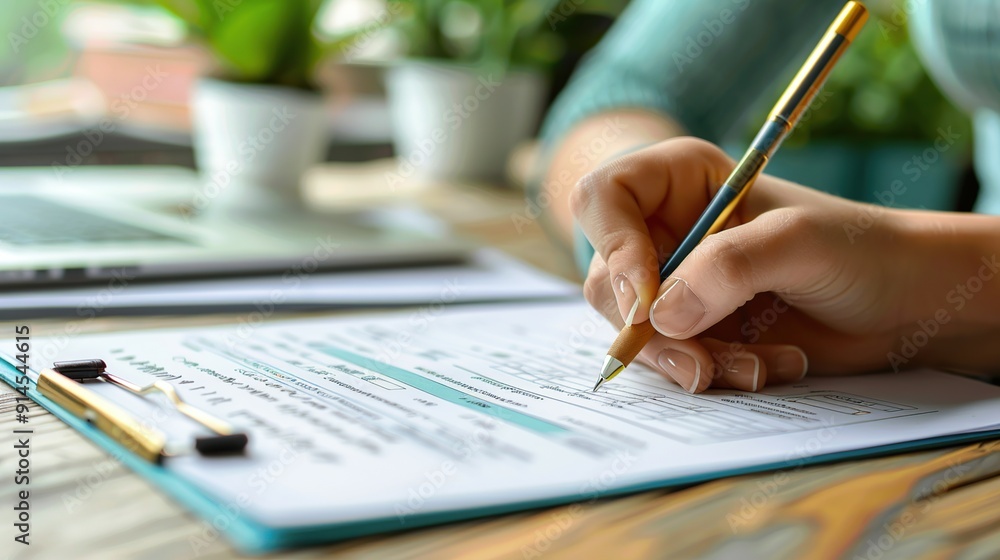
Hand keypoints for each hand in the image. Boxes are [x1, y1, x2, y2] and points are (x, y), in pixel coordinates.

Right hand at [571, 137, 935, 392]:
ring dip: (689, 359)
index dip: (613, 247)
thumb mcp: (798, 242)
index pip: (603, 199)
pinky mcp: (696, 330)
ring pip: (636, 330)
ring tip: (756, 367)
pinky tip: (769, 366)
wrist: (906, 304)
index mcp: (679, 181)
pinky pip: (671, 360)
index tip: (649, 300)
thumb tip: (659, 316)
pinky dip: (711, 373)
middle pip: (609, 279)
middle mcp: (667, 231)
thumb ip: (728, 267)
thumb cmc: (863, 249)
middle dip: (650, 330)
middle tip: (698, 363)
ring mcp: (678, 285)